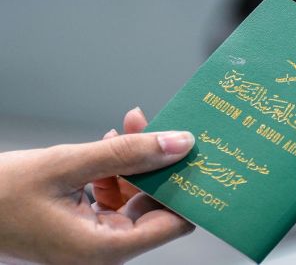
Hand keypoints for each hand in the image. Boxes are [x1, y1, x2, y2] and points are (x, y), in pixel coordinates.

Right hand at [0, 108, 194, 264]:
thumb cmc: (0, 195)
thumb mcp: (68, 164)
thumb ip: (127, 154)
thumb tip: (179, 144)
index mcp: (106, 248)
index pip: (174, 223)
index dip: (187, 188)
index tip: (196, 155)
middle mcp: (107, 249)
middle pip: (156, 204)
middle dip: (159, 164)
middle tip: (159, 128)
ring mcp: (97, 239)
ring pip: (136, 196)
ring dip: (135, 161)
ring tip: (130, 127)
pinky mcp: (87, 226)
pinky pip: (116, 196)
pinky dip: (116, 170)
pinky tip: (110, 144)